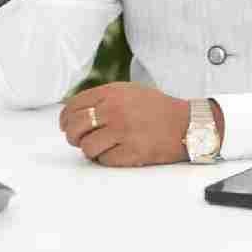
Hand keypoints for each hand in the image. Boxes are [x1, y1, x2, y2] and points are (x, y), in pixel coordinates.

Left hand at [59, 82, 190, 166]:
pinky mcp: (129, 152)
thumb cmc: (157, 108)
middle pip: (75, 127)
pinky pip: (103, 160)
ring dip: (90, 150)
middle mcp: (114, 110)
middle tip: (81, 139)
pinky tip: (118, 152)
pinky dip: (106, 158)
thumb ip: (104, 98)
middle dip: (73, 136)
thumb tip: (76, 112)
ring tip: (102, 147)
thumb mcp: (129, 91)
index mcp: (112, 92)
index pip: (74, 106)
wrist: (185, 124)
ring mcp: (121, 131)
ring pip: (86, 146)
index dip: (66, 119)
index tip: (66, 125)